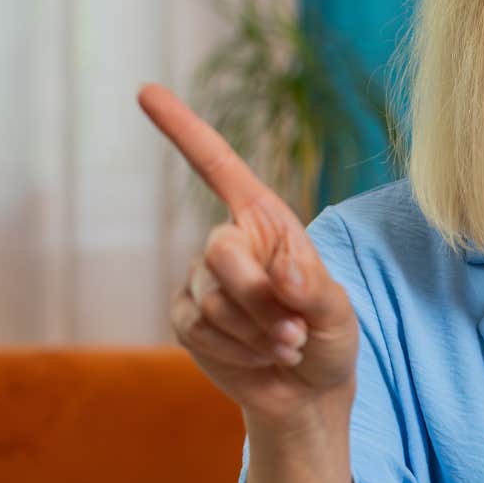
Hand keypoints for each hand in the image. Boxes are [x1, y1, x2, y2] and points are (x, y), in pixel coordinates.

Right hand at [137, 82, 359, 426]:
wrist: (306, 393)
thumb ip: (315, 289)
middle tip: (295, 330)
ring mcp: (201, 281)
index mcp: (266, 221)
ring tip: (286, 346)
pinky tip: (260, 358)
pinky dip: (237, 351)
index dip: (183, 129)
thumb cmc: (328, 338)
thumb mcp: (338, 313)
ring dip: (256, 333)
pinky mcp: (186, 319)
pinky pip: (198, 330)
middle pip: (220, 252)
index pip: (219, 166)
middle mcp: (228, 242)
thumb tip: (285, 273)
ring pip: (212, 301)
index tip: (145, 90)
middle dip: (259, 299)